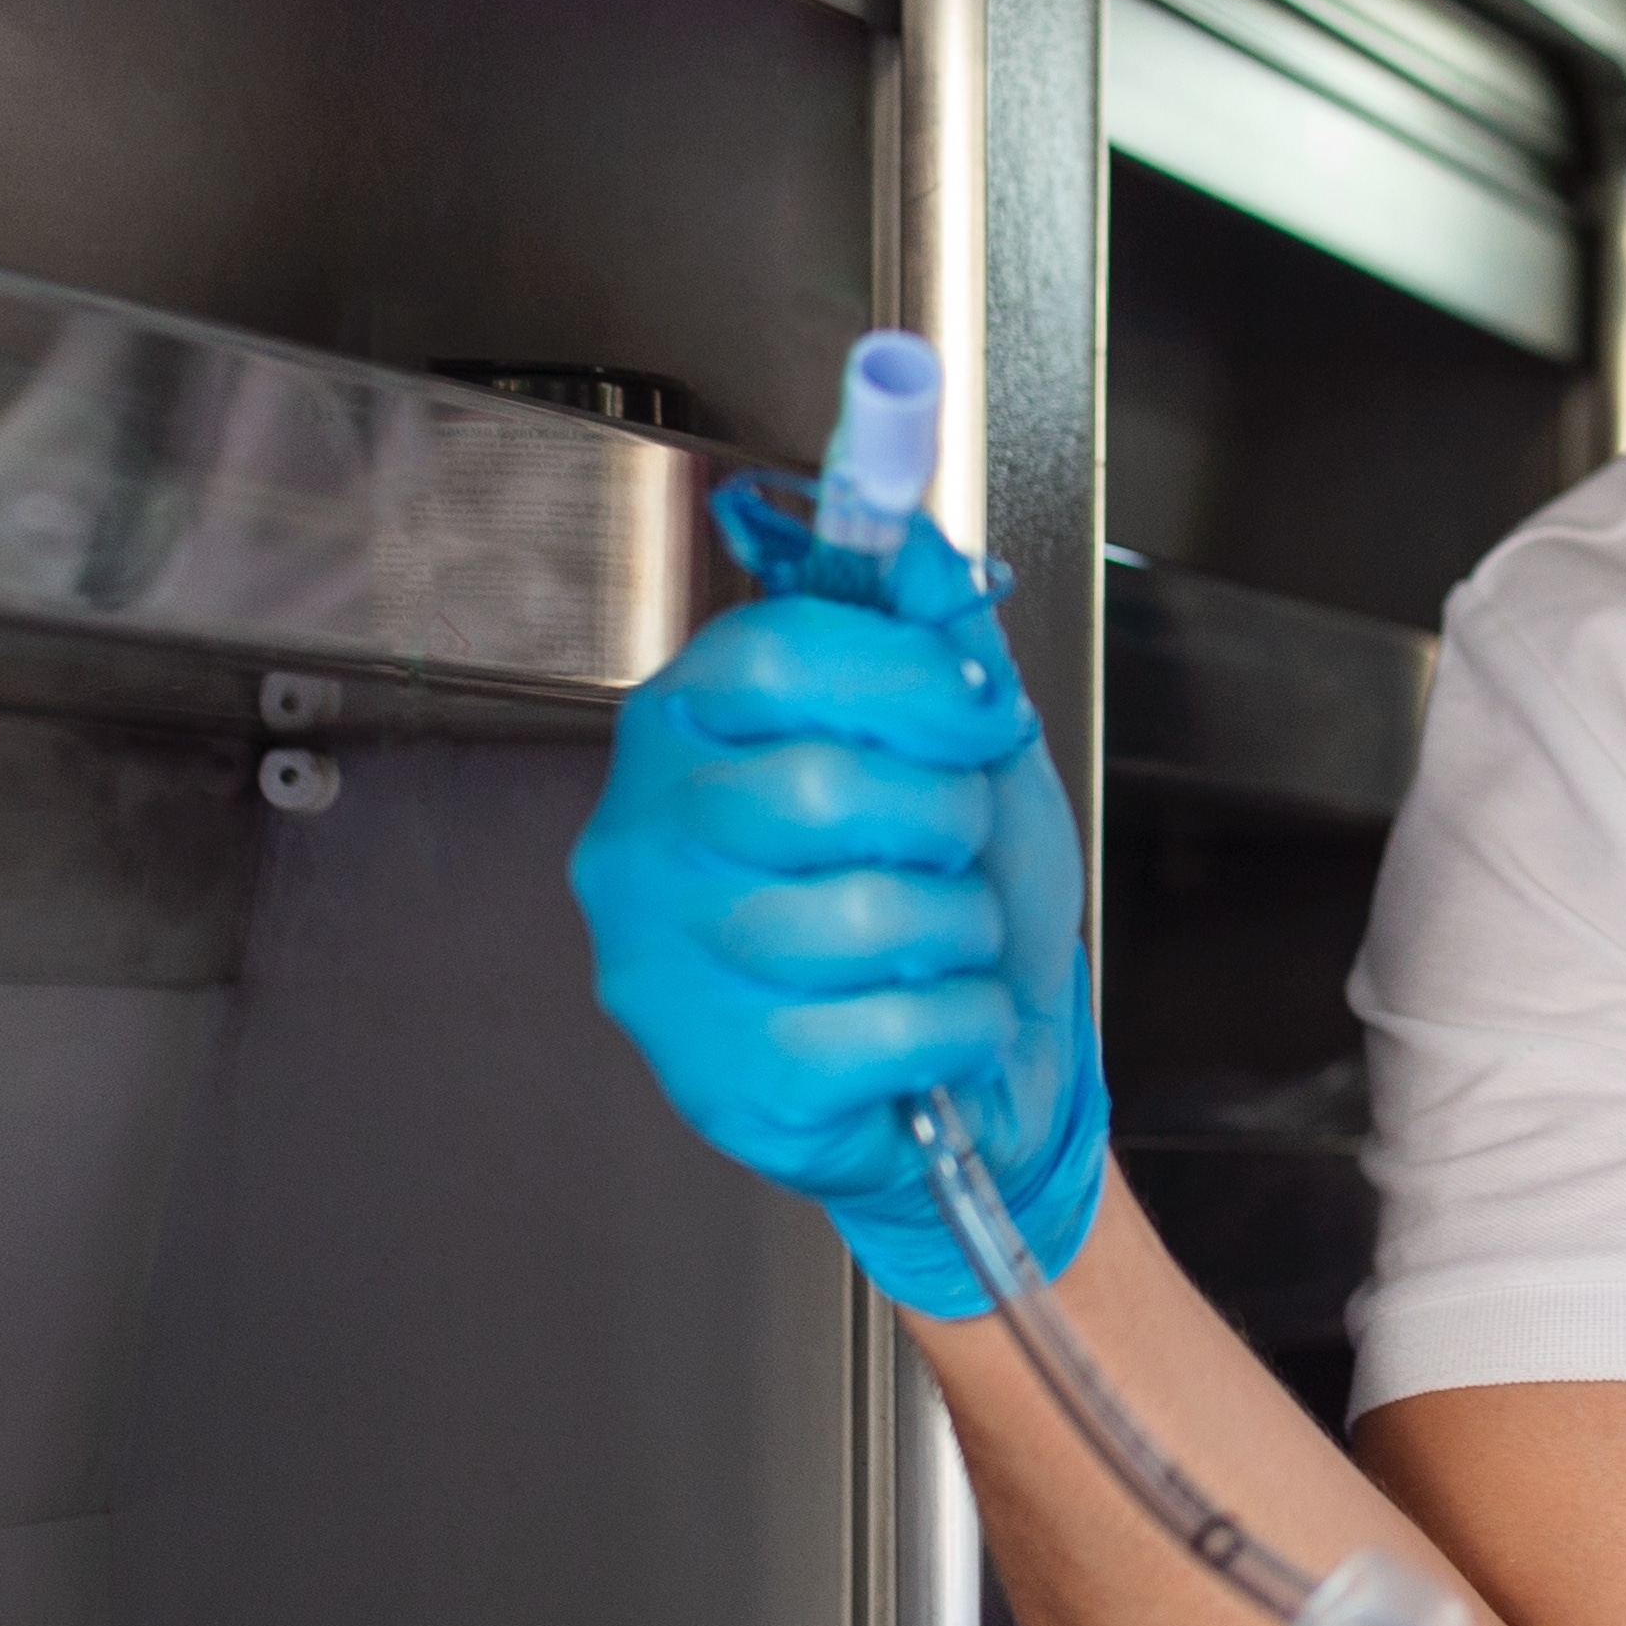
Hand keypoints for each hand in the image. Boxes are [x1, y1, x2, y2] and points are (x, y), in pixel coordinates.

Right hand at [572, 511, 1104, 1319]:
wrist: (970, 1067)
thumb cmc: (940, 890)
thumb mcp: (949, 739)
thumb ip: (932, 632)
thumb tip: (920, 547)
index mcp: (681, 730)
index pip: (775, 657)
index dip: (908, 677)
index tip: (981, 712)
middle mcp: (644, 841)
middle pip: (822, 789)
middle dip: (946, 815)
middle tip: (958, 845)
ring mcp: (668, 967)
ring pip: (861, 915)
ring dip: (960, 926)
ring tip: (949, 939)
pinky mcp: (722, 1078)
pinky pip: (885, 1028)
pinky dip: (962, 1020)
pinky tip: (946, 1020)